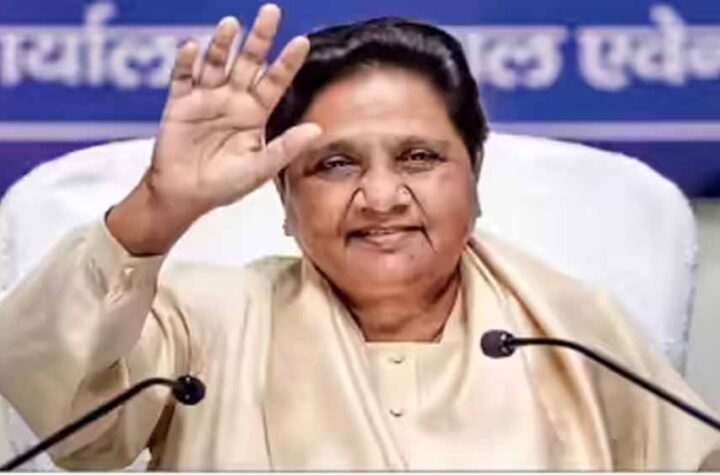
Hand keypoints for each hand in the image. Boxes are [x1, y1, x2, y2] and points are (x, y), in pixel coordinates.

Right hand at [107, 4, 319, 254]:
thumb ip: (286, 148)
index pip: (275, 82)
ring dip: (223, 44)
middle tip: (272, 11)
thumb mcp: (259, 168)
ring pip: (216, 63)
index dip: (287, 62)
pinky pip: (182, 78)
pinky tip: (192, 46)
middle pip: (248, 62)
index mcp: (255, 113)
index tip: (302, 41)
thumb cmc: (224, 185)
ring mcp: (206, 98)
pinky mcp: (180, 104)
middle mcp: (233, 99)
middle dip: (260, 38)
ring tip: (232, 24)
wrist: (185, 195)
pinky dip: (186, 62)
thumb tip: (317, 130)